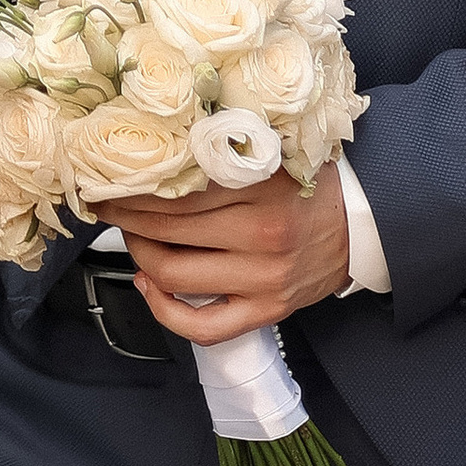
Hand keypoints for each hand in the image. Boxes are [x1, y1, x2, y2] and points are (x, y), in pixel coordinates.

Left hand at [92, 163, 350, 343]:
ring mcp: (262, 280)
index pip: (177, 186)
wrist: (361, 226)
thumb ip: (225, 147)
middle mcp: (260, 236)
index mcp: (260, 187)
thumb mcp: (273, 150)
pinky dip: (165, 311)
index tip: (108, 175)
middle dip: (124, 214)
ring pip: (173, 273)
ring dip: (138, 252)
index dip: (133, 183)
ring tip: (129, 234)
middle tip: (105, 201)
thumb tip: (158, 138)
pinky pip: (204, 327)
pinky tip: (149, 286)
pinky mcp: (266, 312)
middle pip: (165, 227)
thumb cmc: (308, 182)